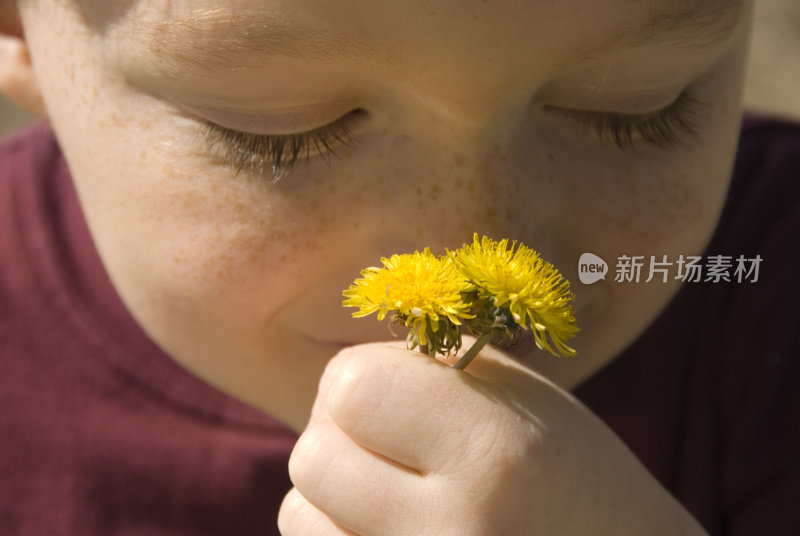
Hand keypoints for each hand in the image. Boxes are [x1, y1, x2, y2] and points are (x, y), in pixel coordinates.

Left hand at [278, 342, 706, 534]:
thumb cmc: (571, 477)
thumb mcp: (526, 400)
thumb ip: (432, 372)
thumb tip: (337, 379)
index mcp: (494, 452)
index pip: (349, 388)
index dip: (363, 380)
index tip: (396, 393)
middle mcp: (454, 532)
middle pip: (313, 457)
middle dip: (343, 437)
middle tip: (394, 445)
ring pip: (299, 517)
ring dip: (332, 496)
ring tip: (396, 495)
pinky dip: (342, 534)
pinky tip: (393, 529)